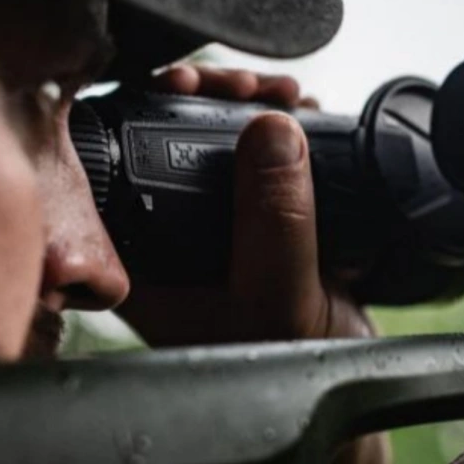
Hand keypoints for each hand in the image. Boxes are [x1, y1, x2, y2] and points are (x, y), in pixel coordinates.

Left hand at [116, 65, 388, 463]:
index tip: (186, 83)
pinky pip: (262, 155)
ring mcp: (218, 222)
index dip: (142, 108)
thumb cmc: (293, 366)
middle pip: (168, 137)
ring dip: (252, 105)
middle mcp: (174, 235)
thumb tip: (271, 130)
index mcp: (147, 260)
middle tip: (253, 84)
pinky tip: (305, 111)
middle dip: (211, 95)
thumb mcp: (279, 297)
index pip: (118, 165)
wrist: (344, 380)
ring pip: (218, 139)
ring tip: (292, 96)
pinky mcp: (259, 214)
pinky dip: (284, 127)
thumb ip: (274, 221)